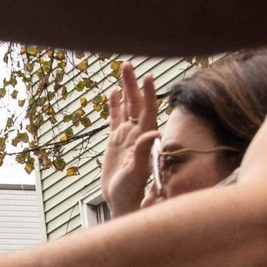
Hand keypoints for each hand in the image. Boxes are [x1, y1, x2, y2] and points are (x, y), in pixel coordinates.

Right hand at [100, 61, 159, 219]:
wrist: (121, 201)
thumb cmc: (130, 190)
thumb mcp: (136, 172)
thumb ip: (143, 152)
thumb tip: (153, 132)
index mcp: (143, 138)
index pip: (148, 110)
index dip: (148, 94)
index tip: (148, 76)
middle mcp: (136, 133)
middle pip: (136, 103)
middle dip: (133, 84)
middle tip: (128, 65)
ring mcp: (126, 136)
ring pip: (126, 107)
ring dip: (125, 89)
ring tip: (123, 69)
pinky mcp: (116, 141)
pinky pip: (116, 119)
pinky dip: (115, 105)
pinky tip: (113, 92)